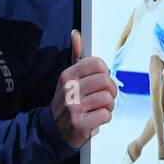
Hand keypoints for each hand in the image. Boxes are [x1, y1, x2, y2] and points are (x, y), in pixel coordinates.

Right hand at [50, 30, 116, 147]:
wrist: (52, 130)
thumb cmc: (66, 102)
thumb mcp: (68, 78)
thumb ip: (76, 56)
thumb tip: (76, 34)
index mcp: (68, 75)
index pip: (97, 64)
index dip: (104, 72)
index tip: (100, 80)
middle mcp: (69, 89)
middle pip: (106, 81)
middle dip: (110, 91)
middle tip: (104, 97)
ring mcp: (74, 107)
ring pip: (107, 98)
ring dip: (108, 106)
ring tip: (99, 108)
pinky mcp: (80, 124)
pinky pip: (106, 115)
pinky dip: (105, 118)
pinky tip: (95, 118)